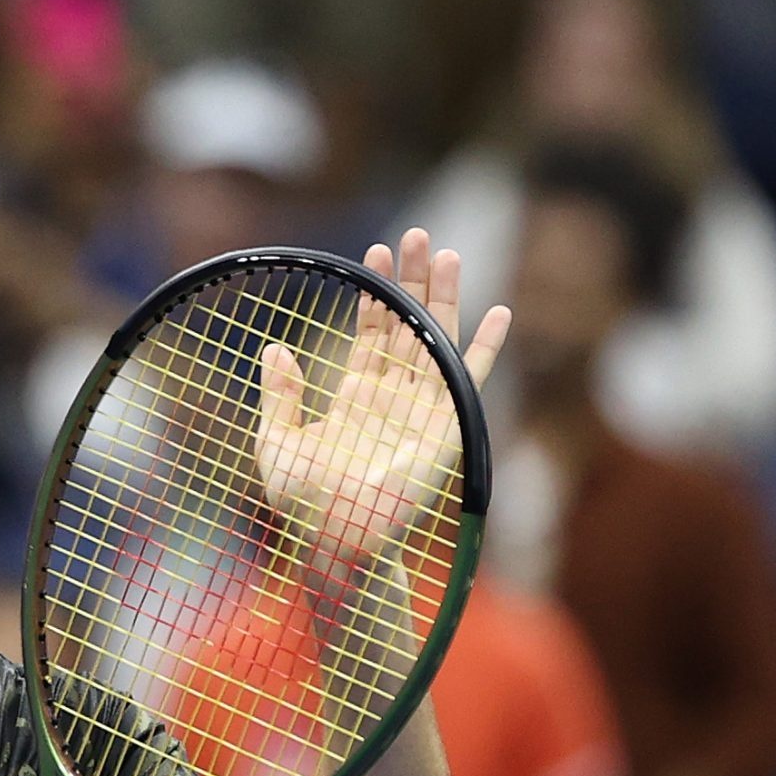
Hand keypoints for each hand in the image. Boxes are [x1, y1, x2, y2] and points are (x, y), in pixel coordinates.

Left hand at [253, 228, 508, 565]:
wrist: (339, 541)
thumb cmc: (304, 506)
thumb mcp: (277, 443)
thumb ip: (279, 396)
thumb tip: (274, 348)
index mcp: (356, 399)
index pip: (371, 333)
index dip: (376, 294)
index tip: (375, 254)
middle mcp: (393, 399)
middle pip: (408, 325)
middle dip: (412, 280)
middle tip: (417, 234)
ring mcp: (423, 410)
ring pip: (438, 341)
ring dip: (445, 298)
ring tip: (448, 252)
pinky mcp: (448, 427)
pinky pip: (472, 380)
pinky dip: (487, 349)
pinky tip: (501, 313)